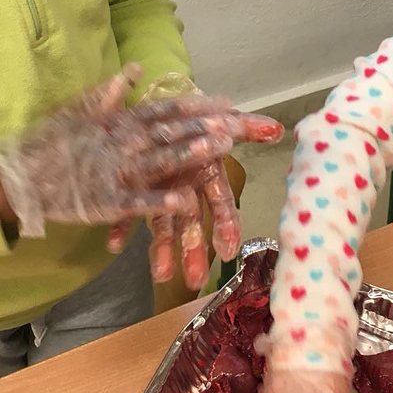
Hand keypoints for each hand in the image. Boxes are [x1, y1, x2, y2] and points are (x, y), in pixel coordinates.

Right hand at [0, 64, 262, 238]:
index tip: (227, 103)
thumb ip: (112, 90)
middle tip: (237, 123)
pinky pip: (139, 200)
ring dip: (190, 152)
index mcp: (119, 120)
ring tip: (219, 148)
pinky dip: (161, 199)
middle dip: (205, 126)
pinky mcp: (107, 200)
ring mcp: (116, 170)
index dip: (198, 106)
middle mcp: (122, 141)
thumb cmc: (51, 143)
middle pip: (170, 131)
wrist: (20, 176)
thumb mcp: (81, 109)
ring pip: (160, 159)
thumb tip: (136, 68)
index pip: (166, 109)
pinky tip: (185, 200)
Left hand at [109, 127, 280, 289]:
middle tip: (195, 280)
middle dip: (194, 250)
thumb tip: (278, 128)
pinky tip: (115, 244)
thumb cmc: (192, 122)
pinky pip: (126, 212)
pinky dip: (121, 228)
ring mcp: (159, 192)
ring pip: (162, 224)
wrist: (158, 112)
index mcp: (206, 173)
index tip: (228, 251)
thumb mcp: (218, 120)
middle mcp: (186, 187)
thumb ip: (245, 126)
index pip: (220, 203)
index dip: (225, 226)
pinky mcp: (135, 191)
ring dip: (162, 250)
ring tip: (161, 276)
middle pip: (192, 222)